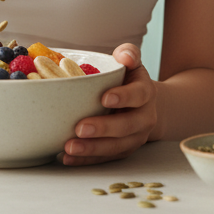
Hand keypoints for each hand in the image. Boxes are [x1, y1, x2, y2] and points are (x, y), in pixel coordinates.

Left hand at [60, 44, 156, 165]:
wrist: (143, 104)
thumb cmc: (130, 78)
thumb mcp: (132, 62)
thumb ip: (128, 53)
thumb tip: (125, 56)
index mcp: (145, 93)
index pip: (138, 95)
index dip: (123, 97)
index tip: (104, 98)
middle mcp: (144, 118)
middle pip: (126, 126)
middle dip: (103, 129)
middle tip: (80, 128)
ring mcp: (134, 138)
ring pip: (116, 147)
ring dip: (92, 149)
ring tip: (69, 147)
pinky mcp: (122, 151)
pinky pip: (105, 158)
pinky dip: (87, 160)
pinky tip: (68, 158)